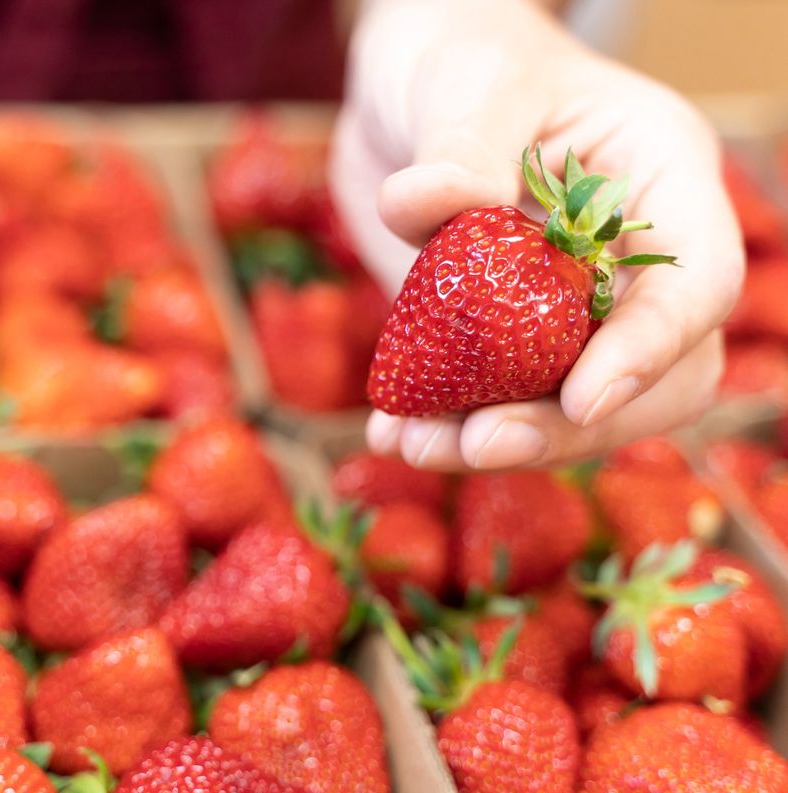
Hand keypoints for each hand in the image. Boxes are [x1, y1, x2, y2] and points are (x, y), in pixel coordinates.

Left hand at [332, 0, 742, 471]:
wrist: (411, 91)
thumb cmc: (464, 55)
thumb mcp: (469, 79)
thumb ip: (460, 143)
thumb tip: (426, 203)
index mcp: (660, 185)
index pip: (692, 287)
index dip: (648, 352)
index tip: (579, 398)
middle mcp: (627, 261)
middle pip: (647, 378)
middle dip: (566, 426)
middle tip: (478, 443)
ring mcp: (565, 308)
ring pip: (567, 407)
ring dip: (497, 441)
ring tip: (412, 445)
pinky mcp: (502, 337)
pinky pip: (494, 400)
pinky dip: (446, 424)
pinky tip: (392, 431)